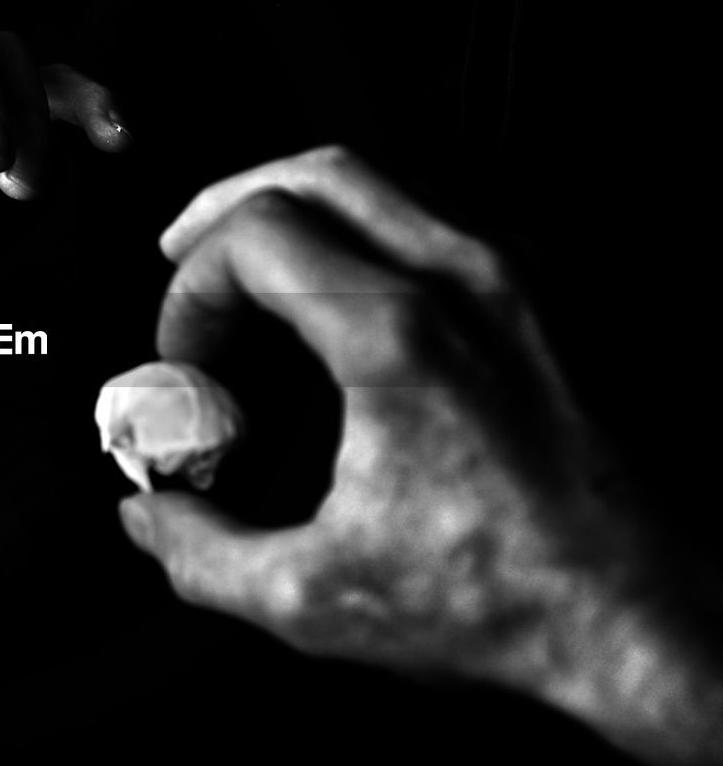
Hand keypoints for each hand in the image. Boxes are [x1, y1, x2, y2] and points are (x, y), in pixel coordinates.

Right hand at [119, 147, 722, 762]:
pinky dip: (361, 231)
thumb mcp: (316, 597)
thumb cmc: (508, 600)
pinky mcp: (542, 300)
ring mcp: (514, 281)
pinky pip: (432, 217)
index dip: (192, 288)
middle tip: (183, 255)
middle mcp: (465, 283)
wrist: (641, 614)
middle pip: (315, 173)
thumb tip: (147, 521)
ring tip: (249, 264)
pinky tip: (338, 288)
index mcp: (400, 338)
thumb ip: (202, 553)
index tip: (185, 355)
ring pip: (381, 181)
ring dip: (295, 209)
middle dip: (227, 210)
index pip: (257, 235)